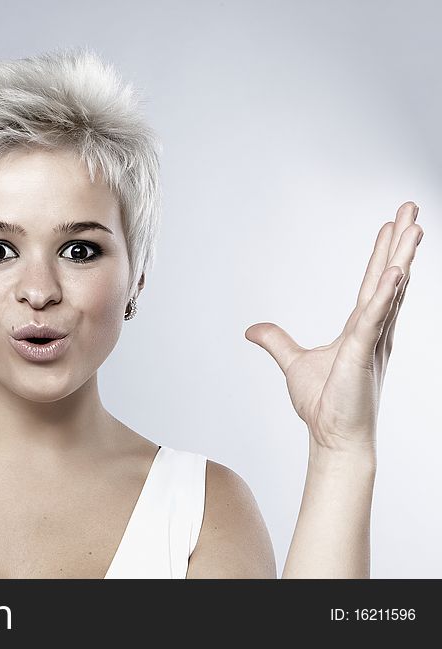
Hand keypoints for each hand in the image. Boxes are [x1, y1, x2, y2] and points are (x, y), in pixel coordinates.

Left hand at [244, 202, 422, 453]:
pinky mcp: (363, 355)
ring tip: (414, 227)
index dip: (382, 254)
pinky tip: (397, 272)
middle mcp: (373, 331)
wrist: (333, 436)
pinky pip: (375, 319)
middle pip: (388, 278)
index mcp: (359, 330)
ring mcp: (372, 342)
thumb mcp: (294, 363)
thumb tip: (253, 329)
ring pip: (390, 291)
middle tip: (412, 209)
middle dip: (400, 243)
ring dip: (402, 259)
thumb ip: (277, 342)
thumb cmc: (323, 405)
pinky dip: (386, 295)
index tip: (391, 225)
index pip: (373, 284)